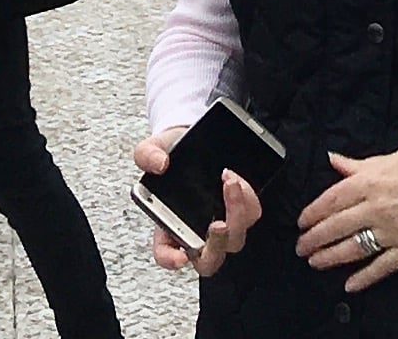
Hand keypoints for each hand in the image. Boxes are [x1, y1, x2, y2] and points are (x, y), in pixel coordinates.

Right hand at [135, 130, 261, 276]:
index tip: (179, 256)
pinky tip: (235, 179)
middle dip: (216, 245)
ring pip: (234, 239)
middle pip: (208, 260)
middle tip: (217, 224)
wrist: (198, 138)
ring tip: (228, 182)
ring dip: (235, 214)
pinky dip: (246, 199)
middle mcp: (195, 231)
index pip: (165, 253)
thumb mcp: (154, 148)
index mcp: (168, 224)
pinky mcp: (240, 212)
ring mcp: (220, 224)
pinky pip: (250, 216)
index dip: (170, 259)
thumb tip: (159, 164)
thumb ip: (147, 155)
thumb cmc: (174, 153)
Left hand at [300, 139, 397, 290]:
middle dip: (315, 239)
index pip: (332, 199)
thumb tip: (335, 161)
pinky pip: (382, 267)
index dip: (313, 213)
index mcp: (371, 180)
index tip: (301, 222)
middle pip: (337, 226)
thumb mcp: (394, 156)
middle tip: (301, 247)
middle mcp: (377, 207)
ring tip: (315, 262)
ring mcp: (393, 231)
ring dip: (330, 257)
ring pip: (353, 248)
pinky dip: (364, 278)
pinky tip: (350, 285)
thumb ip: (361, 165)